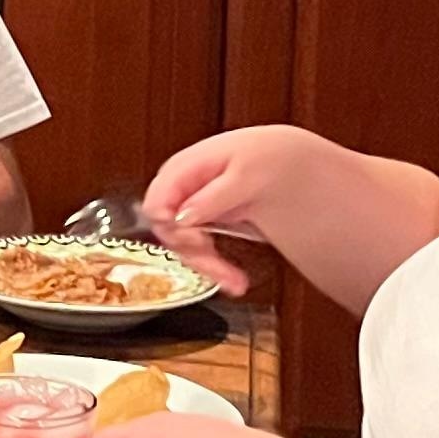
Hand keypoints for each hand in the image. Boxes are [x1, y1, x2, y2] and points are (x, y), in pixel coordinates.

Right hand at [133, 127, 303, 293]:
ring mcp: (187, 207)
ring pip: (182, 248)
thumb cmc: (264, 156)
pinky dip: (215, 267)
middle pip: (168, 232)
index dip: (170, 228)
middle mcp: (178, 190)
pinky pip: (197, 250)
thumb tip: (181, 217)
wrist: (282, 159)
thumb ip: (212, 196)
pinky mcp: (200, 224)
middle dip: (195, 255)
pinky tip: (234, 279)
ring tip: (236, 281)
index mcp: (180, 169)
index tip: (197, 241)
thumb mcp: (246, 173)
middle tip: (221, 268)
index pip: (156, 205)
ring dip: (208, 267)